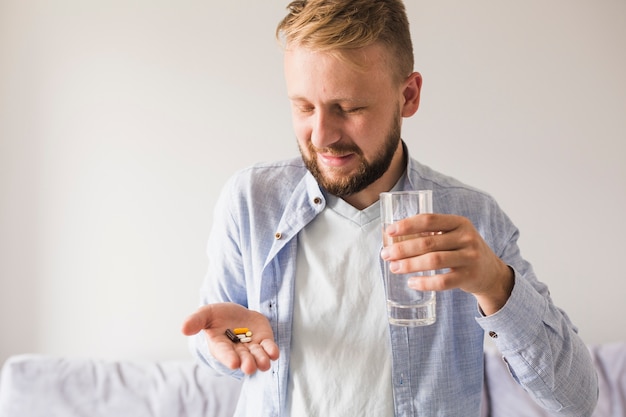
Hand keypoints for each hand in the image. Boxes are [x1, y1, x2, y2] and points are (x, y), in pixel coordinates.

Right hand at [181, 302, 279, 374]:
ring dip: (261, 360)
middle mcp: (237, 351)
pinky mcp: (264, 341)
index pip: (225, 354)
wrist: (236, 312)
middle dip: (247, 363)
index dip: (229, 358)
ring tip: (264, 363)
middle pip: (243, 359)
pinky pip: (269, 348)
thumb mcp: (206, 314)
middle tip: (249, 367)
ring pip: (258, 357)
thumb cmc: (218, 316)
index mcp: (221, 346)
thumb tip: (183, 329)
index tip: (234, 363)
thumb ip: (196, 321)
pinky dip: (272, 351)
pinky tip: (274, 353)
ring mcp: (252, 347)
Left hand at [380, 214, 513, 314]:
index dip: (407, 225)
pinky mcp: (469, 277)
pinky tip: (411, 282)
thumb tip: (394, 237)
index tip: (389, 232)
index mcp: (459, 222)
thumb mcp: (454, 235)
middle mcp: (466, 237)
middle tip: (385, 254)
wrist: (491, 272)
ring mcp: (469, 258)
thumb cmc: (463, 250)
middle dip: (402, 249)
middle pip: (428, 242)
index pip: (429, 219)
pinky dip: (424, 283)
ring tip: (394, 268)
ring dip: (410, 265)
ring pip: (434, 261)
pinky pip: (443, 282)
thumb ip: (432, 233)